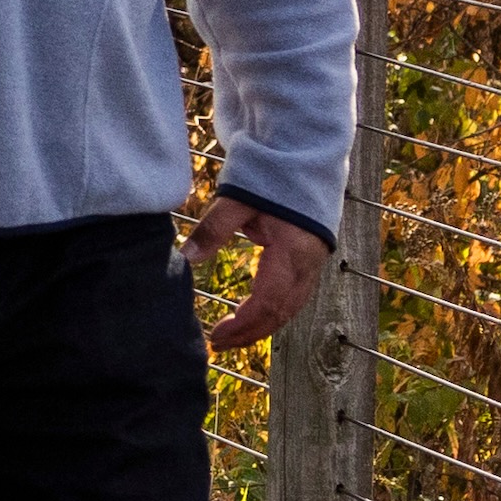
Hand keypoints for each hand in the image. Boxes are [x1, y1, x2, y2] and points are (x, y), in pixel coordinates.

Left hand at [195, 193, 330, 355]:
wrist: (306, 157)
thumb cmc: (271, 177)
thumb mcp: (238, 199)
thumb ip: (213, 228)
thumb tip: (187, 256)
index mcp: (292, 251)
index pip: (268, 302)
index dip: (243, 325)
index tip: (216, 336)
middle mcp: (308, 263)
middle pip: (281, 312)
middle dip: (250, 333)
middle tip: (218, 343)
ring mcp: (313, 263)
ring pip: (290, 308)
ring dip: (261, 325)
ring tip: (231, 336)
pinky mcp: (311, 260)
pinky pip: (294, 296)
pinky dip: (273, 311)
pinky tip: (251, 316)